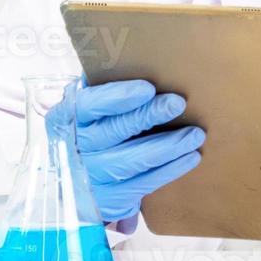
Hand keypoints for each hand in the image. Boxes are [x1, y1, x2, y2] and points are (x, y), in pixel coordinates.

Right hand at [47, 78, 204, 223]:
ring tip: (195, 134)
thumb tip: (135, 61)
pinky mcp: (110, 199)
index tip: (148, 88)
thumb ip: (102, 90)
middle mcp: (74, 149)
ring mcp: (90, 177)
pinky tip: (191, 157)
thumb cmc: (88, 131)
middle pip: (114, 131)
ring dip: (168, 146)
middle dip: (149, 116)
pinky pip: (144, 183)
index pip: (89, 105)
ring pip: (132, 160)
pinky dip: (170, 170)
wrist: (72, 183)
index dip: (118, 97)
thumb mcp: (85, 110)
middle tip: (178, 103)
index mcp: (65, 118)